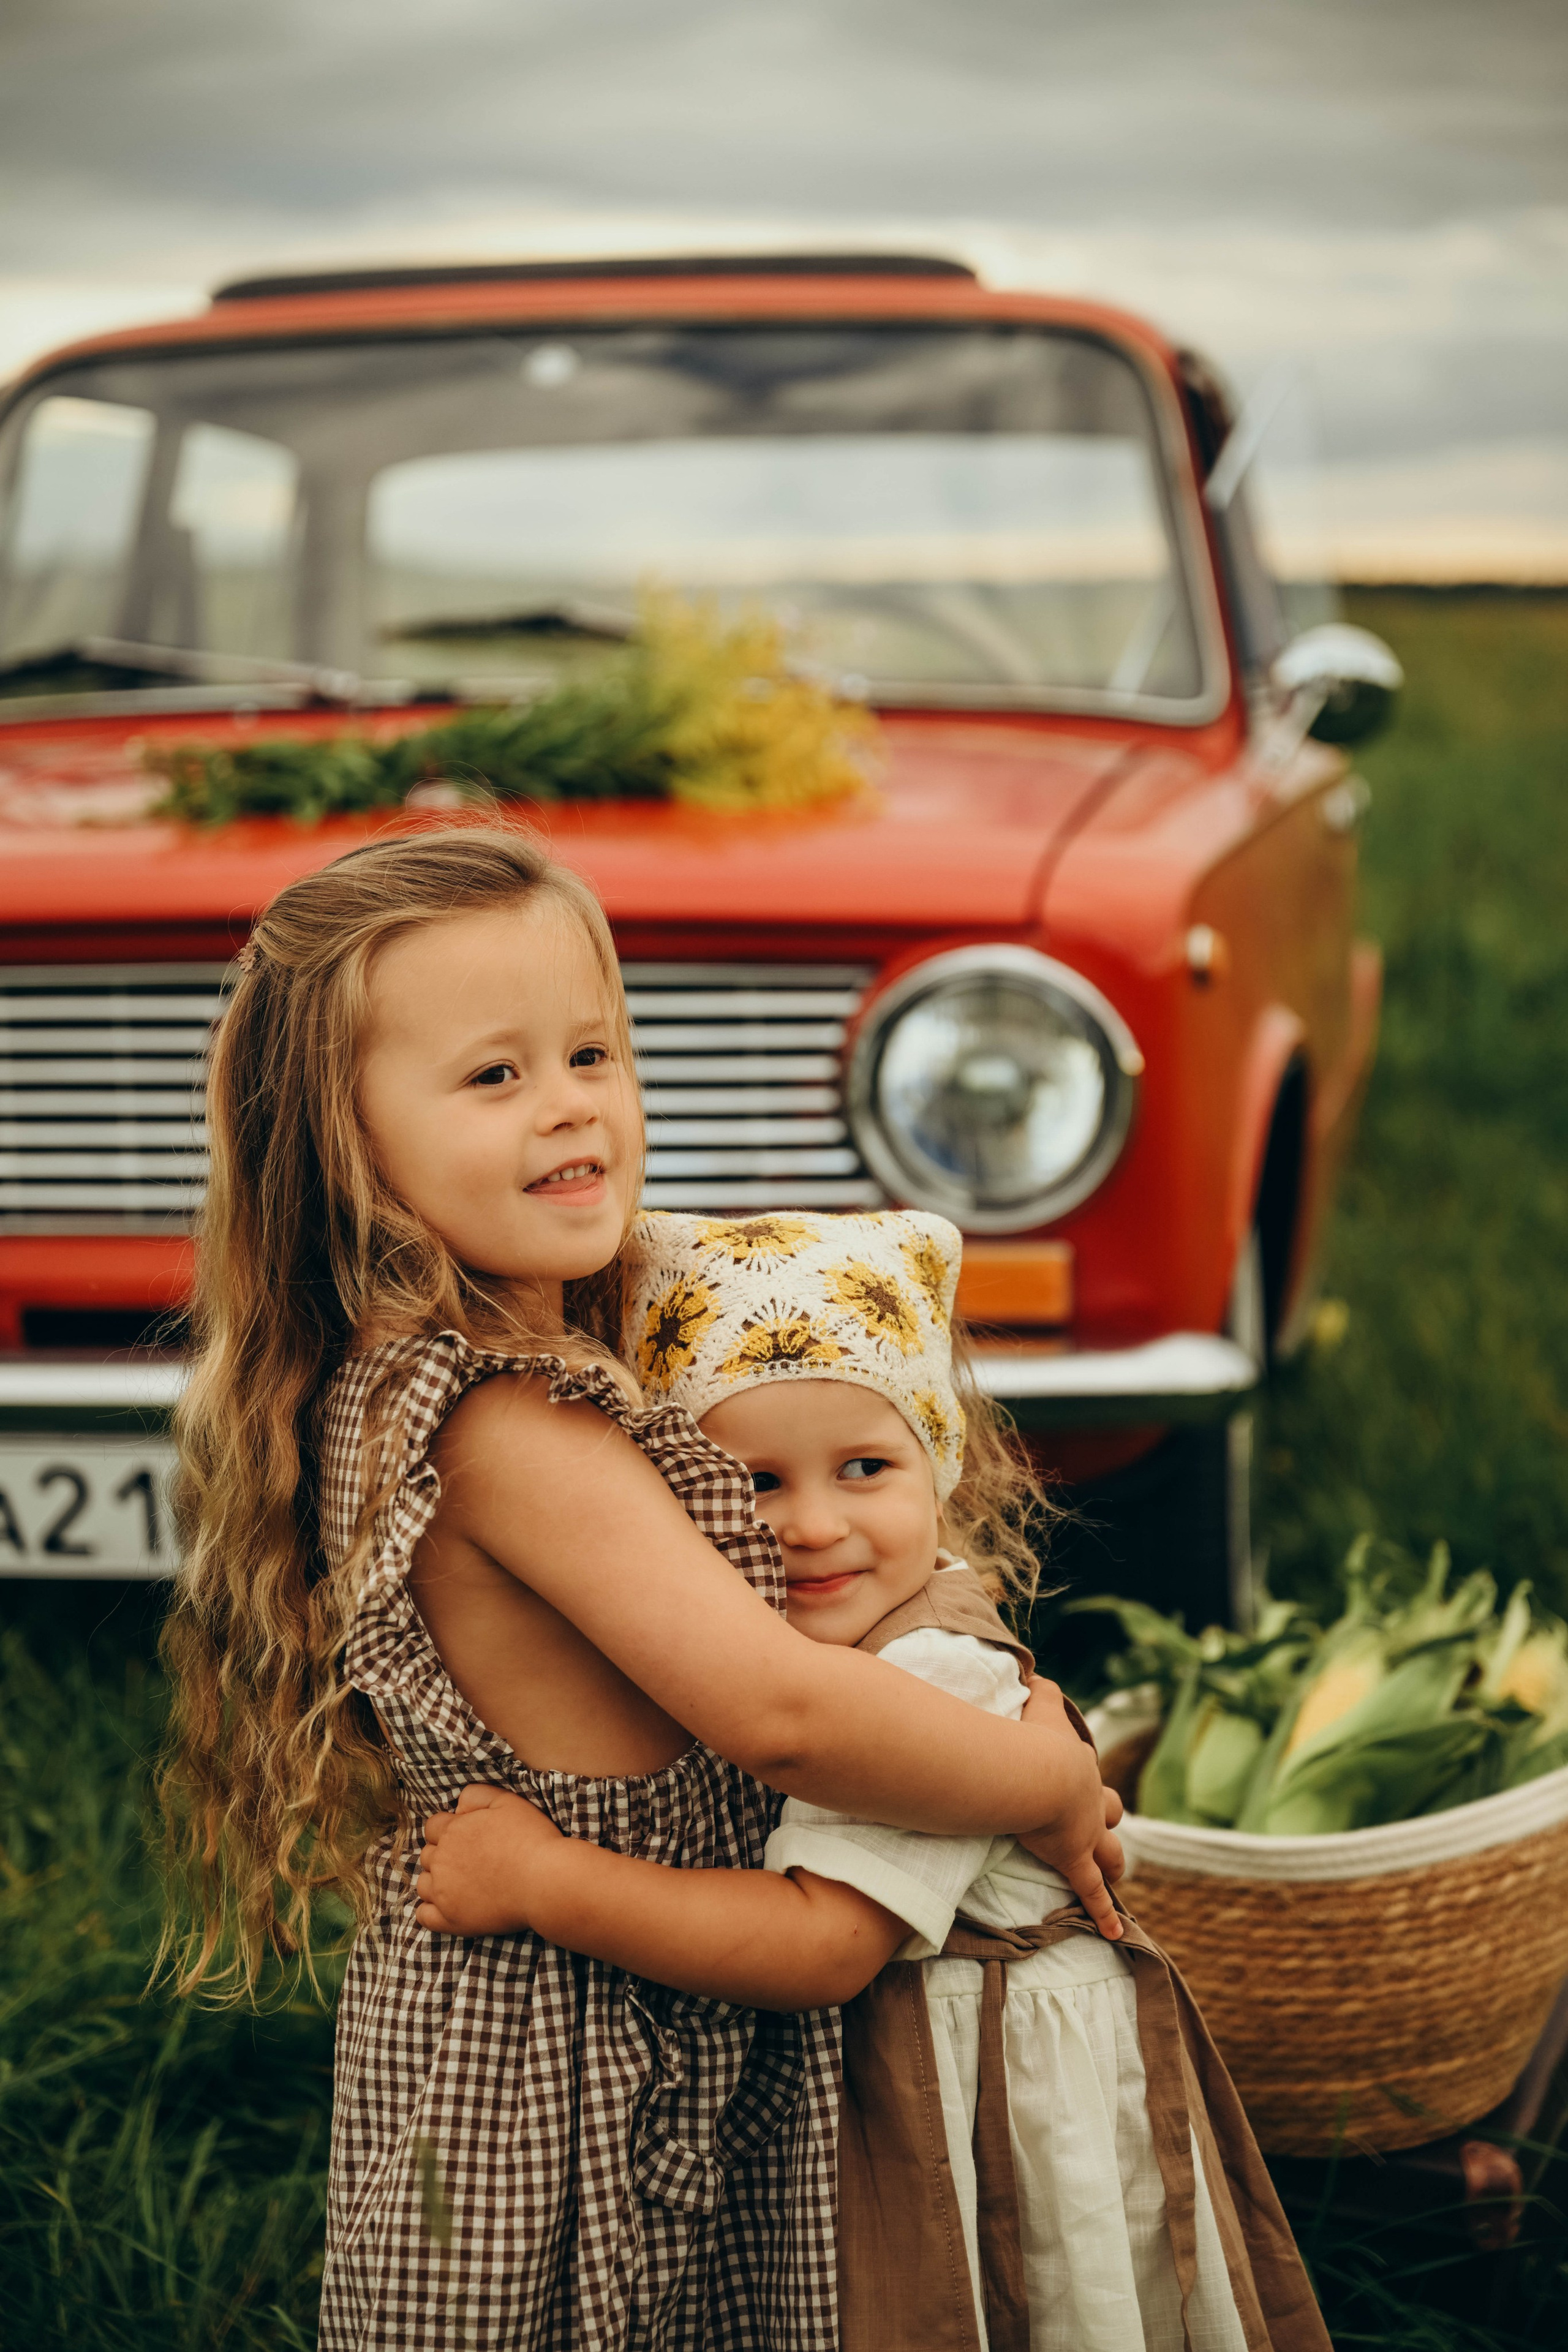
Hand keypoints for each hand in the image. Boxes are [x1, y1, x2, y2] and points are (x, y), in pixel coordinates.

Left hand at [414, 1783, 563, 1936]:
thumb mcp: (507, 1801)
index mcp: (453, 1831)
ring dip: (435, 1881)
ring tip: (459, 1883)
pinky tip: (447, 1905)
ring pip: (423, 1884)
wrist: (544, 1880)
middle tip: (468, 1861)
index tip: (465, 1837)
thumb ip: (477, 1795)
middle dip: (443, 1855)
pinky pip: (424, 1916)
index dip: (447, 1829)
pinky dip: (430, 1911)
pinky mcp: (451, 1920)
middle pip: (428, 1855)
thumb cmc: (531, 1839)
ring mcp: (444, 1893)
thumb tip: (457, 1805)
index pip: (433, 1827)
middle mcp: (442, 1861)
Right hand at [1016, 1677, 1124, 1939]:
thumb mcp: (1038, 1704)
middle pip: (1108, 1811)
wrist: (1036, 1774)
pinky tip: (1114, 1934)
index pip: (1083, 1769)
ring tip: (1115, 1872)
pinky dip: (1103, 1914)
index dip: (1075, 1773)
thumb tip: (1033, 1672)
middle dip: (1105, 1818)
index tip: (1062, 1772)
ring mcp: (1085, 1833)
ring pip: (1109, 1851)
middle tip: (1100, 1825)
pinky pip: (1091, 1891)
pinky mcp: (1075, 1860)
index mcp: (1078, 1765)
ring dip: (1112, 1861)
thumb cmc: (1029, 1737)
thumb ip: (1038, 1688)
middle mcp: (1089, 1800)